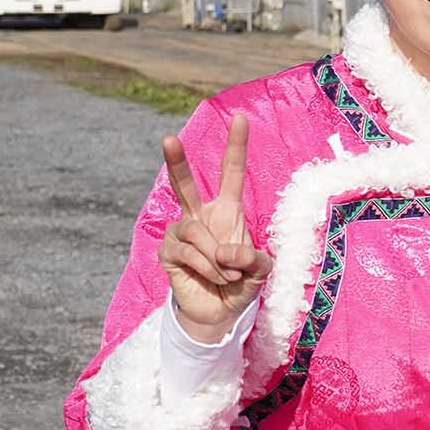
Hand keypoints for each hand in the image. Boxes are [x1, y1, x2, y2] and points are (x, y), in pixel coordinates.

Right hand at [158, 111, 271, 341]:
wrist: (220, 311)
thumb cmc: (241, 283)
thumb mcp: (261, 269)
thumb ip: (254, 258)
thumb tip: (226, 251)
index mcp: (227, 211)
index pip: (230, 173)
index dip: (235, 147)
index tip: (240, 118)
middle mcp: (200, 216)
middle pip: (185, 183)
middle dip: (176, 161)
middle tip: (168, 138)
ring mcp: (181, 232)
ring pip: (195, 232)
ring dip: (217, 257)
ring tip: (229, 274)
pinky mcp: (168, 252)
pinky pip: (188, 252)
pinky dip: (208, 267)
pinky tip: (216, 277)